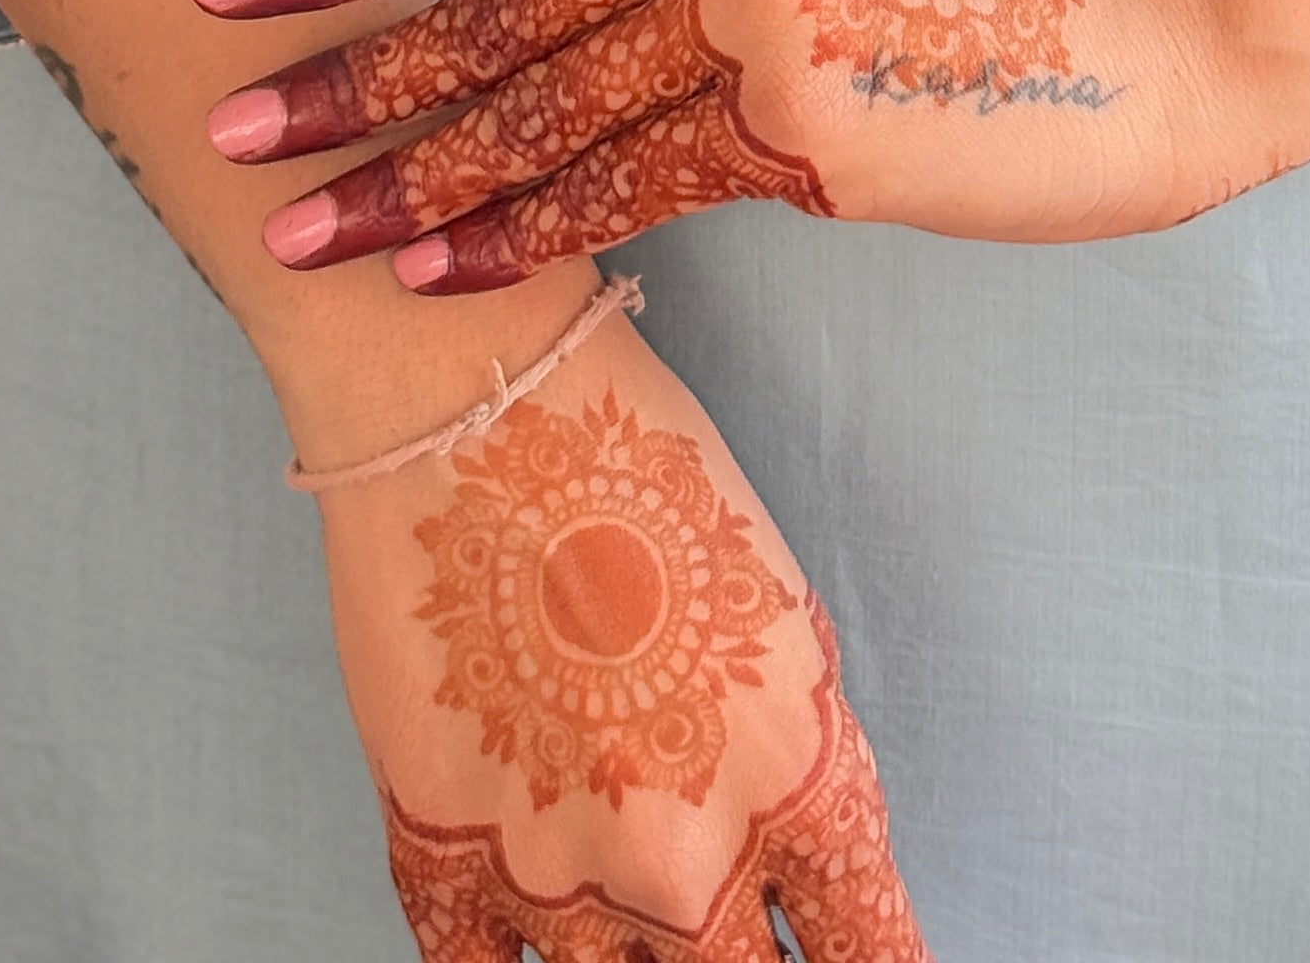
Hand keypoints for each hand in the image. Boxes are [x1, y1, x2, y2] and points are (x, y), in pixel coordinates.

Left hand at [191, 0, 1223, 286]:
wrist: (1128, 36)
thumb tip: (470, 4)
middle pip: (493, 0)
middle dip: (342, 75)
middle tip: (223, 130)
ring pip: (536, 104)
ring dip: (403, 180)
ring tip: (296, 229)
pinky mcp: (795, 114)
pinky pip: (618, 184)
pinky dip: (515, 233)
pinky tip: (428, 270)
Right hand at [316, 311, 925, 960]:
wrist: (471, 401)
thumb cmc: (631, 462)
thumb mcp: (774, 605)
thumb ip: (790, 750)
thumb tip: (804, 845)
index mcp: (792, 781)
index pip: (870, 953)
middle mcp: (684, 856)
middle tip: (730, 920)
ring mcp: (555, 871)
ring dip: (630, 949)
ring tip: (623, 862)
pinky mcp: (438, 856)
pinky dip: (513, 957)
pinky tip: (536, 915)